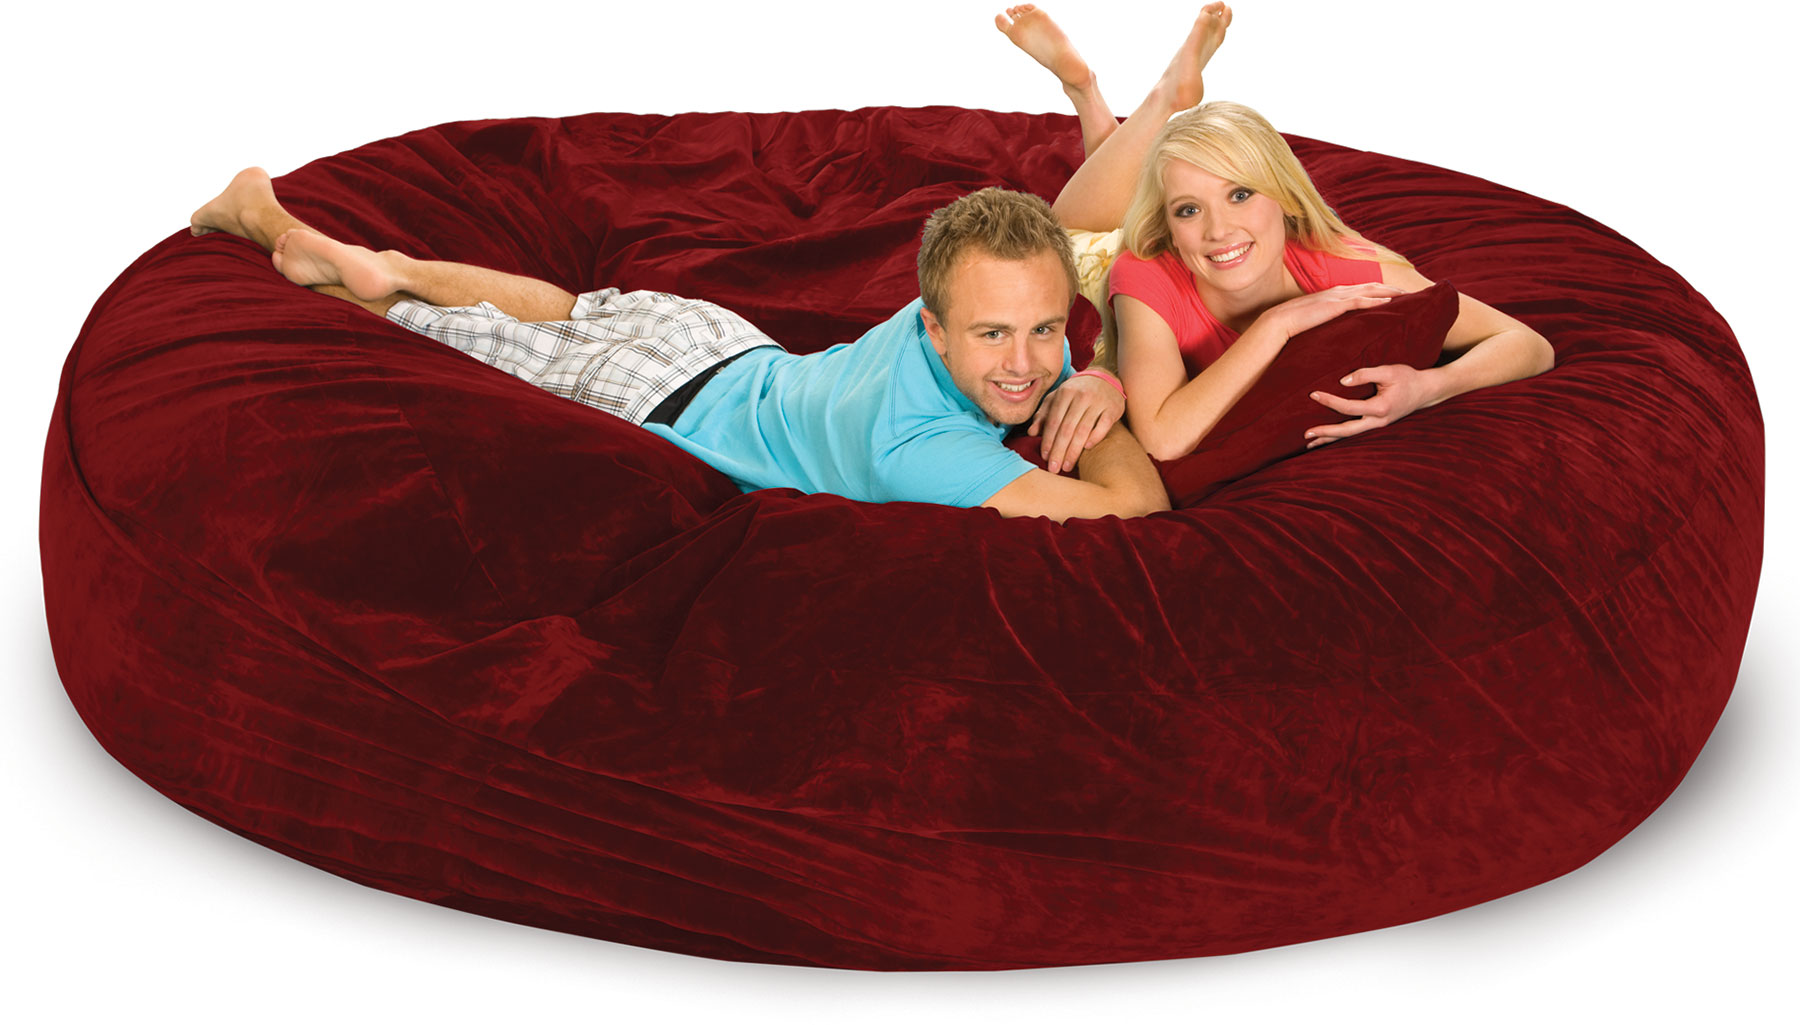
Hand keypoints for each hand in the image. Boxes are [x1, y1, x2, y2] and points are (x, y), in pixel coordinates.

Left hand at [1028, 373, 1125, 473]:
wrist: (1106, 378)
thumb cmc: (1076, 392)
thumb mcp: (1057, 398)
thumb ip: (1043, 414)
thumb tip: (1031, 432)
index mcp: (1065, 393)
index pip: (1054, 421)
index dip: (1048, 441)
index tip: (1045, 457)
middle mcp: (1081, 396)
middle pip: (1067, 428)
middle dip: (1059, 451)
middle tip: (1054, 468)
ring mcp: (1099, 402)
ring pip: (1083, 430)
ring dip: (1074, 451)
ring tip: (1067, 466)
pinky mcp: (1113, 408)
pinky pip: (1103, 427)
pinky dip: (1094, 438)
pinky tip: (1086, 449)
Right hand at [1262, 283, 1404, 339]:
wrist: (1278, 322)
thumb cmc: (1294, 324)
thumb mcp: (1316, 320)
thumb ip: (1328, 320)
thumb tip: (1337, 329)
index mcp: (1334, 294)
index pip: (1362, 289)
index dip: (1380, 290)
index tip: (1396, 295)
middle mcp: (1338, 291)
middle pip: (1371, 286)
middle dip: (1392, 288)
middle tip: (1411, 292)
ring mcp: (1336, 297)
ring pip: (1370, 290)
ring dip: (1389, 292)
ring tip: (1407, 295)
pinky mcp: (1334, 305)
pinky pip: (1360, 301)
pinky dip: (1376, 300)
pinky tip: (1390, 302)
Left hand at [1304, 364, 1436, 448]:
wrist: (1426, 390)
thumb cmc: (1407, 378)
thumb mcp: (1388, 370)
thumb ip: (1365, 374)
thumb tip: (1342, 382)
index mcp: (1381, 408)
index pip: (1349, 407)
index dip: (1330, 401)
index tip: (1313, 394)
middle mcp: (1378, 421)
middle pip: (1347, 431)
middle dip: (1325, 433)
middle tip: (1306, 434)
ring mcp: (1378, 426)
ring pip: (1350, 436)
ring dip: (1329, 439)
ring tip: (1309, 444)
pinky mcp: (1376, 425)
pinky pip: (1355, 433)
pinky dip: (1339, 437)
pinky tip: (1326, 439)